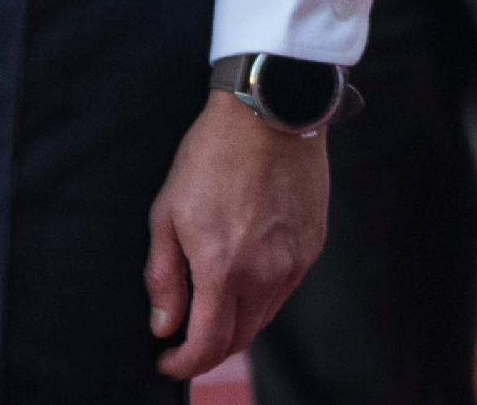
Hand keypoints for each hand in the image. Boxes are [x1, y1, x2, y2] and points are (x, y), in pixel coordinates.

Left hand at [145, 91, 330, 378]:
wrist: (271, 111)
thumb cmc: (211, 156)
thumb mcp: (167, 213)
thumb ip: (164, 277)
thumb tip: (164, 326)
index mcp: (223, 268)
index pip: (207, 346)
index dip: (183, 364)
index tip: (167, 361)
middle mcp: (265, 273)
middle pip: (239, 340)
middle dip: (209, 349)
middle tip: (186, 338)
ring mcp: (294, 261)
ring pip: (264, 318)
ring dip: (236, 323)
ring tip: (213, 302)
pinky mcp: (312, 246)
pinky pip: (285, 288)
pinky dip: (262, 294)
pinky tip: (245, 270)